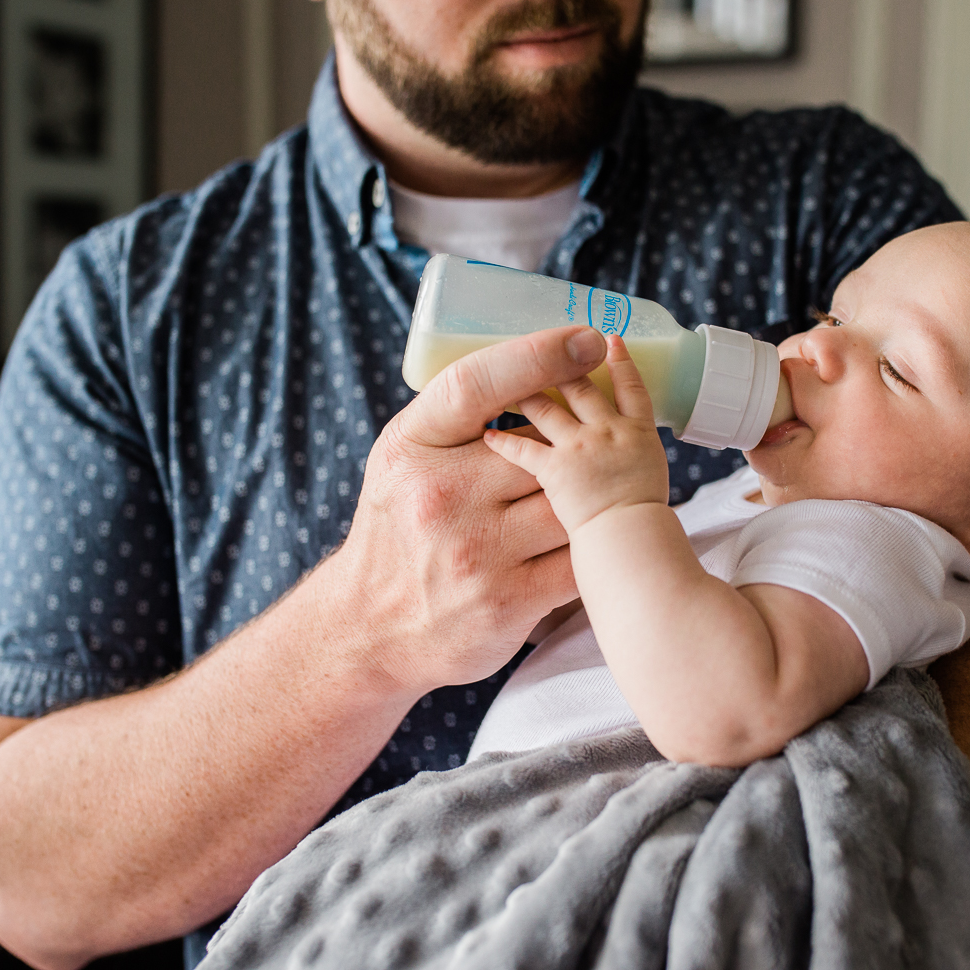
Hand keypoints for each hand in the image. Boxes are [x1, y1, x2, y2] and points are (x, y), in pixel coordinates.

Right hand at [320, 326, 607, 691]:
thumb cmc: (395, 529)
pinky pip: (576, 559)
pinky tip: (598, 536)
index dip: (537, 356)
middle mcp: (440, 497)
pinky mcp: (508, 601)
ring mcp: (476, 552)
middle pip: (543, 447)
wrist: (366, 630)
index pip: (476, 385)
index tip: (585, 340)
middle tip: (599, 437)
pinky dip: (594, 545)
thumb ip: (454, 416)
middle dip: (576, 442)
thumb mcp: (402, 458)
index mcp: (413, 449)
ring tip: (603, 489)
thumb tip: (536, 363)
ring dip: (593, 495)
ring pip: (570, 502)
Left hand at [483, 334, 668, 534]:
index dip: (621, 362)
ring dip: (528, 396)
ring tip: (510, 388)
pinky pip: (522, 449)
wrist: (633, 541)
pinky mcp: (554, 468)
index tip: (610, 342)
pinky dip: (502, 443)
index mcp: (639, 433)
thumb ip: (631, 466)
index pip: (632, 388)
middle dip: (562, 368)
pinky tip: (489, 437)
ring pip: (547, 409)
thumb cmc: (645, 525)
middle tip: (546, 356)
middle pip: (582, 387)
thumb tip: (618, 475)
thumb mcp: (652, 482)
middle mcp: (609, 431)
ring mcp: (581, 446)